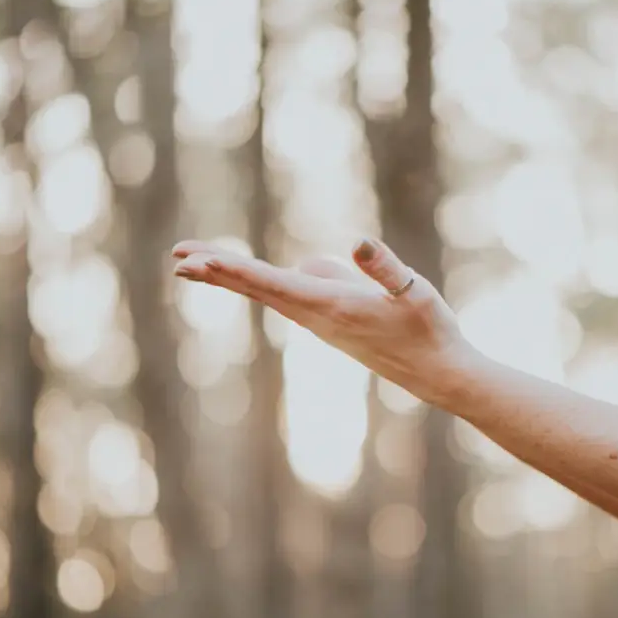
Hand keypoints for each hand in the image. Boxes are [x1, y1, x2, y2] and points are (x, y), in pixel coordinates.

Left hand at [171, 237, 477, 406]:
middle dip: (217, 271)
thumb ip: (385, 268)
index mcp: (331, 305)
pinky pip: (288, 297)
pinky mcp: (332, 324)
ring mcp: (322, 323)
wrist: (440, 374)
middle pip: (257, 289)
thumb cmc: (430, 331)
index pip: (271, 283)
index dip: (232, 269)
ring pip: (269, 293)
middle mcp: (318, 317)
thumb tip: (357, 243)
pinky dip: (262, 284)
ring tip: (198, 263)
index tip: (196, 261)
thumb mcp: (415, 291)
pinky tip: (265, 274)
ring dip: (233, 277)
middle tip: (177, 258)